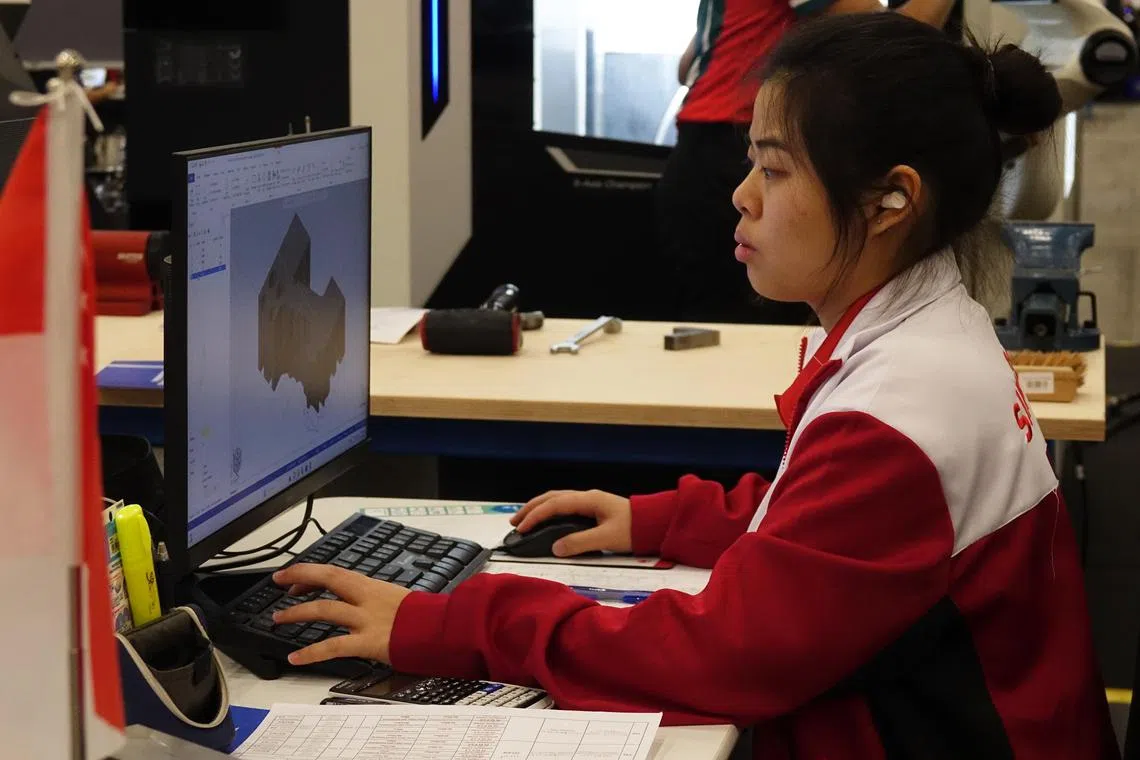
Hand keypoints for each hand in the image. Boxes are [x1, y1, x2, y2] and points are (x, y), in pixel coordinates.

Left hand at [270, 564, 411, 665]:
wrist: (441, 631)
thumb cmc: (423, 618)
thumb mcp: (396, 600)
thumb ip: (375, 601)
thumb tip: (360, 604)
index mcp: (372, 587)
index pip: (336, 573)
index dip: (312, 573)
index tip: (297, 579)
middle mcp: (366, 599)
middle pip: (328, 579)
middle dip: (300, 577)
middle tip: (280, 581)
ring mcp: (365, 620)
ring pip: (325, 609)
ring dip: (297, 612)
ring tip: (278, 618)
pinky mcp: (367, 642)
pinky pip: (333, 646)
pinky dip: (311, 652)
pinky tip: (295, 658)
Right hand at [510, 489, 632, 556]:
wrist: (655, 523)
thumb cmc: (634, 529)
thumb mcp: (607, 538)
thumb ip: (581, 543)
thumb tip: (555, 548)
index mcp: (588, 500)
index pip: (554, 505)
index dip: (535, 516)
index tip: (521, 529)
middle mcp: (587, 497)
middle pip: (551, 498)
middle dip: (531, 509)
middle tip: (514, 523)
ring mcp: (590, 501)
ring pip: (557, 500)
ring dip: (539, 508)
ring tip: (525, 520)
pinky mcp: (593, 508)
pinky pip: (565, 506)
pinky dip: (550, 511)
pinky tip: (547, 520)